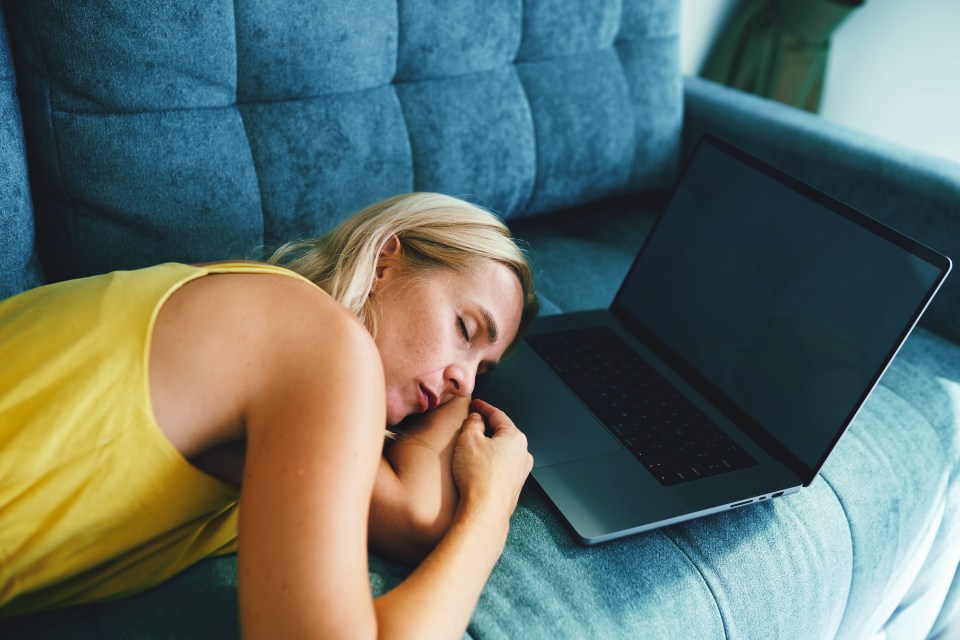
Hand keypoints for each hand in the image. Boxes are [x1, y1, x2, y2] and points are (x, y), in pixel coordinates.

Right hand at [451, 399, 532, 527]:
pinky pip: (500, 468)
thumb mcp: (468, 440)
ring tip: (470, 448)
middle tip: (470, 424)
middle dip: (486, 428)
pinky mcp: (512, 488)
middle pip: (502, 433)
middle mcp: (522, 454)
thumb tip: (476, 419)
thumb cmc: (479, 478)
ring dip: (487, 447)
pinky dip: (489, 463)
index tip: (476, 405)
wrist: (484, 512)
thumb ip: (472, 423)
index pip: (498, 415)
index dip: (484, 407)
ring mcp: (519, 473)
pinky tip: (476, 467)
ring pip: (502, 452)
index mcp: (515, 438)